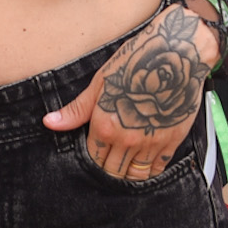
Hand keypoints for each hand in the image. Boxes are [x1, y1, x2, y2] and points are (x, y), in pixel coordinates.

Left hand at [43, 4, 218, 179]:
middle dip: (109, 168)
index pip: (93, 158)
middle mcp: (128, 139)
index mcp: (106, 125)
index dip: (92, 157)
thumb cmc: (137, 61)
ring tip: (126, 161)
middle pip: (112, 171)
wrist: (177, 53)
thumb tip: (50, 122)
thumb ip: (77, 110)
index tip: (96, 150)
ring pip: (134, 175)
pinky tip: (145, 160)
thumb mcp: (101, 82)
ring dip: (128, 172)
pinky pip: (157, 169)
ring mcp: (151, 142)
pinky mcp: (172, 141)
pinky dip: (150, 170)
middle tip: (110, 157)